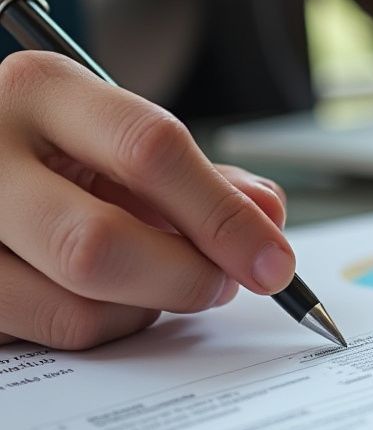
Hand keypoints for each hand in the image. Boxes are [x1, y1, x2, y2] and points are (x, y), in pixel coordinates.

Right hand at [0, 51, 294, 349]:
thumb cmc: (61, 149)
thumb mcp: (124, 141)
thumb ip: (204, 179)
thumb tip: (268, 221)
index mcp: (40, 90)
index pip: (149, 149)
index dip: (222, 216)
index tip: (274, 262)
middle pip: (97, 244)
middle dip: (185, 278)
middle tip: (223, 285)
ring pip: (72, 309)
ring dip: (142, 311)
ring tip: (153, 281)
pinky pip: (47, 340)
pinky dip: (99, 329)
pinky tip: (102, 296)